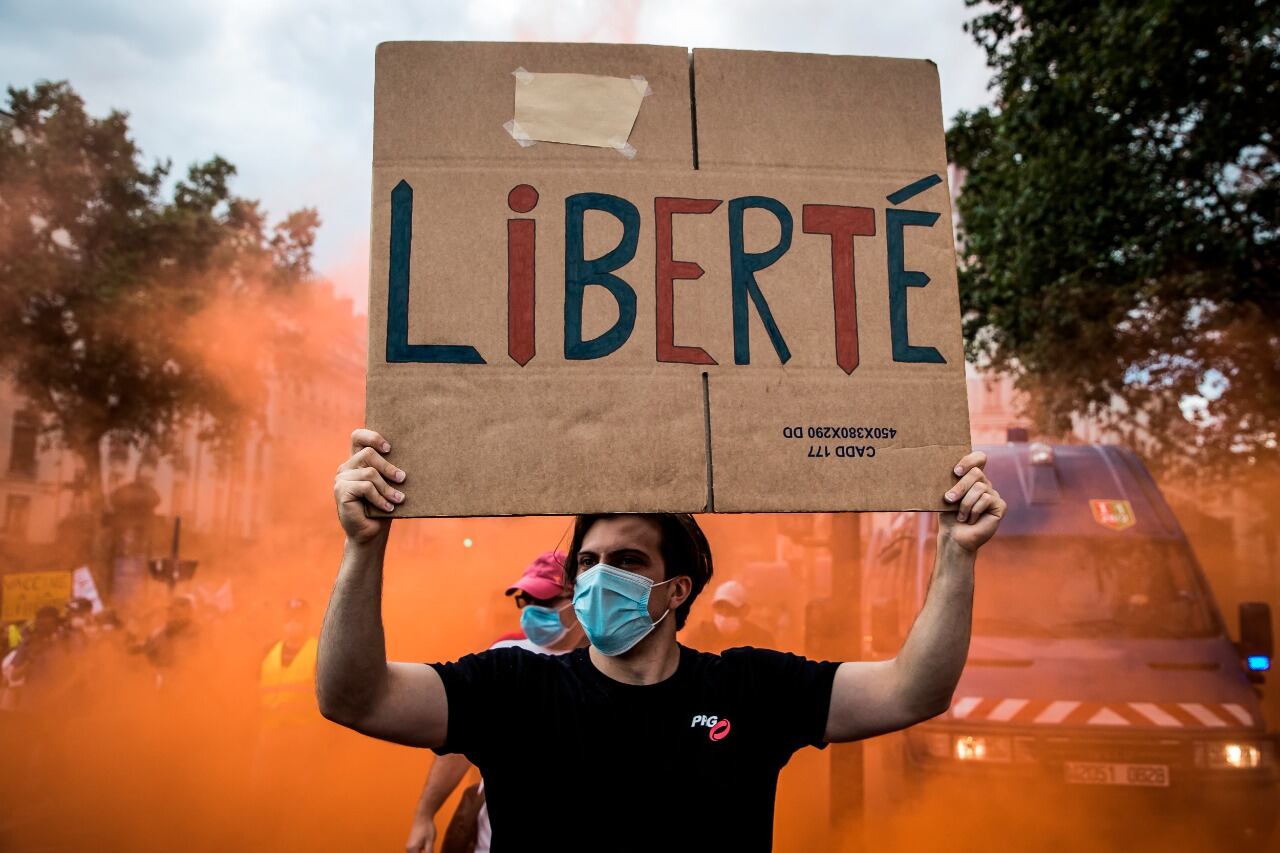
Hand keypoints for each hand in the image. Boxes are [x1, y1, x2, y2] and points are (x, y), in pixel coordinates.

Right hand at [334, 428, 405, 544]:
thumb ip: (389, 469)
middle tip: (402, 478)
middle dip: (389, 467)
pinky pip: (366, 487)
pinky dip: (380, 498)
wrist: (370, 534)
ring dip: (387, 488)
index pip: (358, 437)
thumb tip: (411, 455)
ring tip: (398, 499)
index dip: (372, 436)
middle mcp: (346, 467)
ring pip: (370, 472)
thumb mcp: (388, 485)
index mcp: (357, 462)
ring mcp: (342, 478)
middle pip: (368, 453)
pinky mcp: (341, 490)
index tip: (389, 448)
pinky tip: (388, 508)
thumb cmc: (382, 508)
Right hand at [405, 814, 435, 851]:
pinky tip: (427, 848)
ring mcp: (409, 847)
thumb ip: (429, 852)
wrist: (422, 817)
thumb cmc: (427, 828)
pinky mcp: (411, 845)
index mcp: (412, 849)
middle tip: (430, 848)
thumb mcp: (430, 842)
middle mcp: (408, 849)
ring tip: (429, 847)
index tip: (430, 851)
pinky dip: (421, 852)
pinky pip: (415, 852)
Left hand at [940, 451, 1004, 552]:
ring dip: (965, 504)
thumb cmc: (948, 516)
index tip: (956, 471)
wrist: (954, 537)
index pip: (979, 458)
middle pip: (976, 473)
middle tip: (949, 499)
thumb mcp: (946, 495)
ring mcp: (993, 494)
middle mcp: (985, 484)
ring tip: (961, 516)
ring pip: (979, 487)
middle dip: (960, 487)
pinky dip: (974, 511)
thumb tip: (947, 467)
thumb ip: (951, 481)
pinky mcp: (1000, 505)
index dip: (970, 460)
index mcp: (972, 478)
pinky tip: (971, 520)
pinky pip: (986, 499)